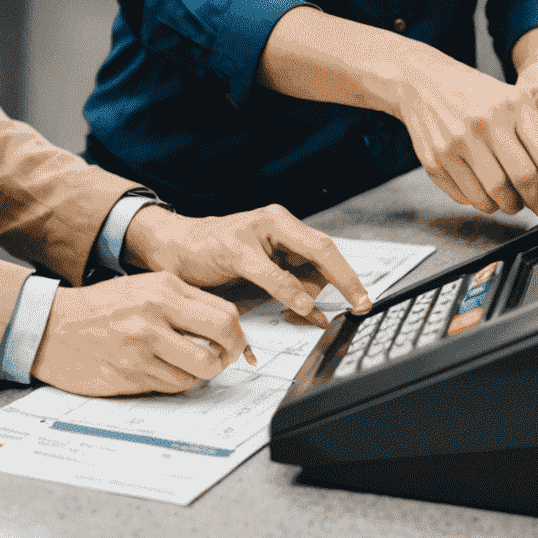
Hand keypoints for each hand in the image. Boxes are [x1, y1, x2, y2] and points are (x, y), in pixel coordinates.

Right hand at [30, 273, 247, 396]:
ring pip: (199, 372)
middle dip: (228, 357)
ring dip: (199, 374)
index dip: (238, 336)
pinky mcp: (130, 375)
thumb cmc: (102, 307)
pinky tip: (162, 371)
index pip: (224, 315)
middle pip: (220, 344)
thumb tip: (226, 327)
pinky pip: (173, 387)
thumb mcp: (146, 287)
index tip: (236, 345)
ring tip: (185, 365)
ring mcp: (142, 347)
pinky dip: (176, 383)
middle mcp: (155, 315)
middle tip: (221, 360)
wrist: (54, 326)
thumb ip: (184, 302)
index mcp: (164, 288)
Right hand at [121, 204, 371, 324]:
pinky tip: (301, 309)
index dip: (347, 274)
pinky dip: (291, 293)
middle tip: (361, 304)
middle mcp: (273, 221)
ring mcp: (254, 231)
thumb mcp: (259, 265)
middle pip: (322, 248)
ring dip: (318, 292)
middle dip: (346, 278)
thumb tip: (317, 301)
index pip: (325, 247)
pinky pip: (272, 274)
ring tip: (320, 316)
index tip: (364, 299)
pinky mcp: (235, 247)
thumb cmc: (218, 255)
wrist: (174, 244)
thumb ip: (286, 275)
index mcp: (281, 225)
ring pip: (303, 258)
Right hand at [389, 62, 537, 218]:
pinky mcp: (435, 159)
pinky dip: (481, 201)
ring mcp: (457, 142)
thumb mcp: (512, 99)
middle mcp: (484, 123)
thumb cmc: (474, 94)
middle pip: (522, 181)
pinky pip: (466, 197)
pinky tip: (484, 189)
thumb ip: (535, 135)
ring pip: (494, 197)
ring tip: (511, 199)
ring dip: (508, 206)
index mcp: (512, 105)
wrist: (423, 82)